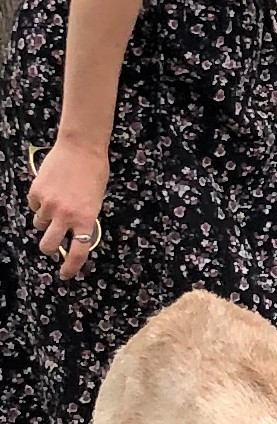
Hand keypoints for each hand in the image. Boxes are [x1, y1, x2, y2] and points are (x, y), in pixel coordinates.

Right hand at [25, 138, 108, 280]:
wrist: (81, 148)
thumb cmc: (94, 173)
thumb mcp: (96, 201)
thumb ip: (84, 219)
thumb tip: (75, 235)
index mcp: (86, 218)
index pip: (78, 252)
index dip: (71, 267)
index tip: (67, 275)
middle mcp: (66, 215)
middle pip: (48, 245)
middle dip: (48, 248)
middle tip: (52, 244)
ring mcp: (49, 205)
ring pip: (39, 225)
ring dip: (46, 221)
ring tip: (56, 204)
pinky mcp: (36, 193)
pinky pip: (34, 207)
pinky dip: (40, 204)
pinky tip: (50, 191)